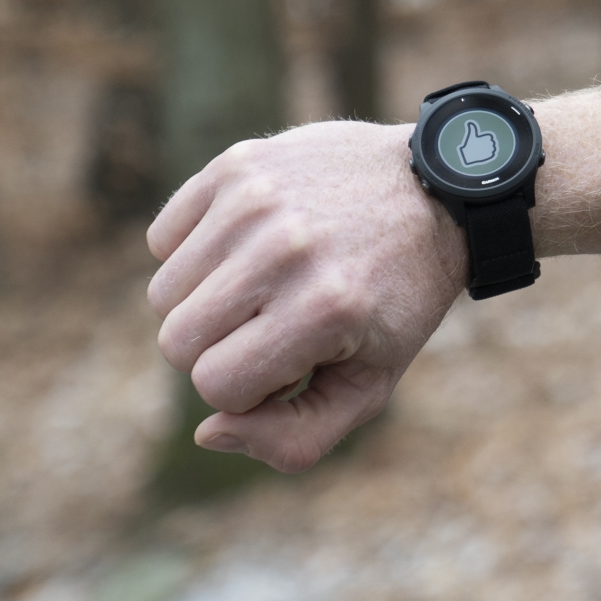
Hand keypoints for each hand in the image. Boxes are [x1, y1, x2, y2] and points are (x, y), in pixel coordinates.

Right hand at [146, 120, 467, 472]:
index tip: (296, 357)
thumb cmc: (397, 298)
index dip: (250, 386)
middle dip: (220, 348)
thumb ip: (295, 438)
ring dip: (207, 301)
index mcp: (325, 309)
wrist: (436, 191)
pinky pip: (163, 238)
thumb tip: (208, 432)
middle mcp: (286, 249)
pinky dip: (195, 251)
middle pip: (176, 342)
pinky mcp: (238, 163)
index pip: (214, 386)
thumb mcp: (371, 382)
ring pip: (164, 294)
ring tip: (268, 282)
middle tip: (277, 321)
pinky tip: (251, 244)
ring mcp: (257, 200)